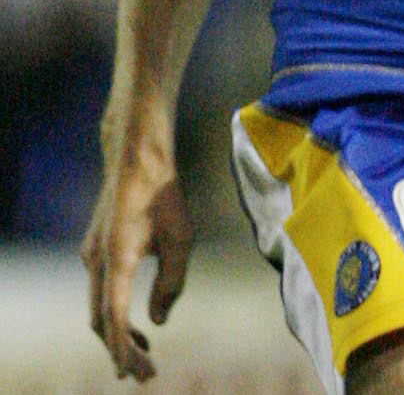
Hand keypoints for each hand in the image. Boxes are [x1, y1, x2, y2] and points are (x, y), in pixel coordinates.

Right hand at [83, 156, 192, 381]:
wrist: (138, 160)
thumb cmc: (165, 197)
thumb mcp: (181, 239)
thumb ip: (171, 283)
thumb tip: (157, 321)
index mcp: (116, 260)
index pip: (114, 317)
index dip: (123, 348)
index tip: (132, 373)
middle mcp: (95, 262)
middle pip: (100, 320)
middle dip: (121, 348)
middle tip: (144, 374)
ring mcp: (91, 256)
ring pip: (97, 308)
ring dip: (118, 332)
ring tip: (145, 352)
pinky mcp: (95, 250)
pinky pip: (100, 291)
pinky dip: (114, 312)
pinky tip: (136, 319)